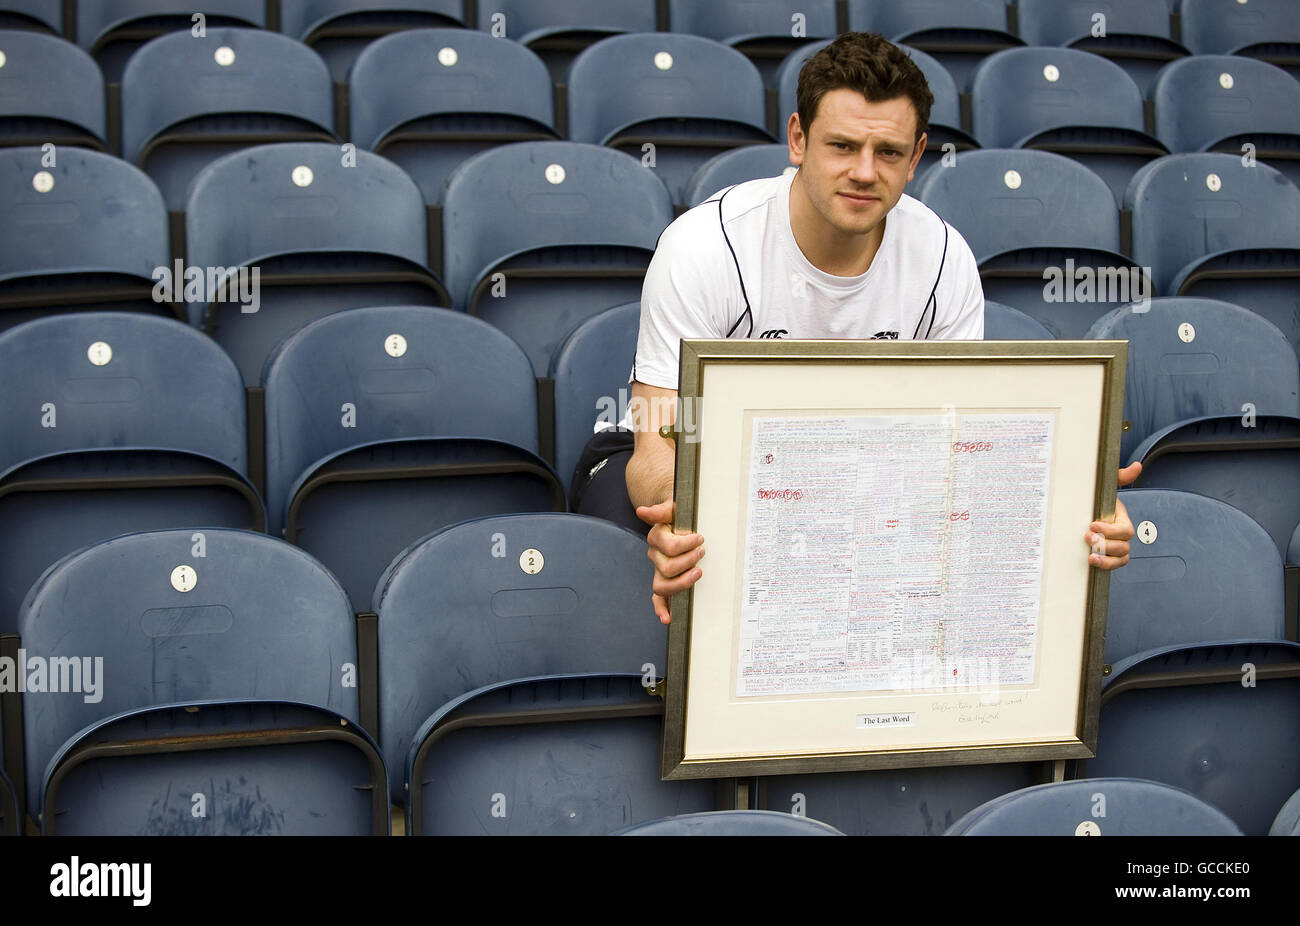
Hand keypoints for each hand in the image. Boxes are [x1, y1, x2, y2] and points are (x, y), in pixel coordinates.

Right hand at [636, 500, 704, 624]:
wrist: (678, 519)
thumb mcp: (674, 507)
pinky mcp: (664, 580)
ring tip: (697, 573)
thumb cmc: (678, 515)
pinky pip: (658, 598)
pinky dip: (660, 609)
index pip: (668, 545)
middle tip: (701, 553)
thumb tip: (643, 511)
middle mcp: (655, 555)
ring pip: (662, 585)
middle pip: (666, 567)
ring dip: (681, 583)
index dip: (685, 543)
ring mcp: (659, 570)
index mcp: (656, 537)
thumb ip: (661, 510)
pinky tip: (667, 617)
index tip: (699, 538)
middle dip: (687, 561)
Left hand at [1086, 462, 1141, 569]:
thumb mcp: (1106, 486)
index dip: (1111, 531)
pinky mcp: (1108, 555)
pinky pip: (1114, 565)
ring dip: (1106, 557)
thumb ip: (1120, 476)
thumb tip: (1137, 466)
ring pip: (1121, 557)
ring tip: (1090, 553)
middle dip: (1106, 544)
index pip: (1125, 531)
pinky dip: (1105, 565)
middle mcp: (1121, 535)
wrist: (1085, 510)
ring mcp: (1115, 546)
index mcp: (1122, 519)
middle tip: (1087, 536)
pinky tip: (1092, 560)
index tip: (1093, 525)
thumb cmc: (1097, 499)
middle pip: (1123, 546)